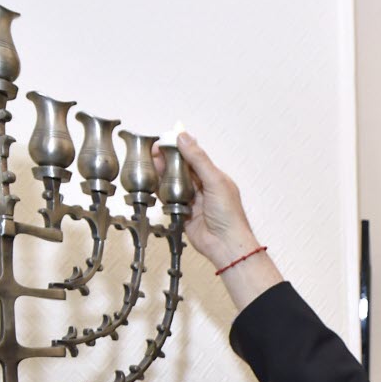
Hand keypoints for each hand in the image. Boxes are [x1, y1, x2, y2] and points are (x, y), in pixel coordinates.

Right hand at [157, 133, 282, 310]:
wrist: (225, 245)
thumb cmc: (228, 215)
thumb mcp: (215, 180)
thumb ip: (198, 159)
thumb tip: (184, 137)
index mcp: (213, 176)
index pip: (193, 156)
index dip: (178, 148)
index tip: (164, 142)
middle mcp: (203, 187)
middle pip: (181, 169)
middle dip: (167, 161)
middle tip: (153, 154)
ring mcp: (192, 200)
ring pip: (174, 183)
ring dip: (163, 176)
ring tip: (152, 168)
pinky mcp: (183, 213)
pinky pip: (170, 200)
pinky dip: (162, 194)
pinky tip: (155, 186)